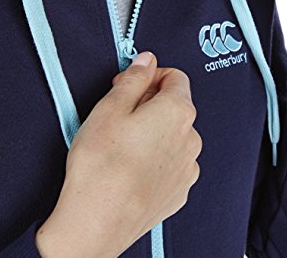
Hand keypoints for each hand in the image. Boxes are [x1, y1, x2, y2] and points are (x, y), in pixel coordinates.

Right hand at [36, 51, 201, 257]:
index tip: (132, 85)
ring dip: (153, 131)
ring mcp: (187, 167)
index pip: (175, 76)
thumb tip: (147, 61)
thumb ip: (134, 77)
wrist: (96, 224)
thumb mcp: (110, 107)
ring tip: (122, 144)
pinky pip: (172, 161)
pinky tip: (131, 166)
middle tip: (120, 114)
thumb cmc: (100, 167)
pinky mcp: (179, 190)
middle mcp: (190, 138)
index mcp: (177, 111)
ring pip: (173, 134)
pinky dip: (157, 157)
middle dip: (149, 102)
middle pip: (175, 105)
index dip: (150, 76)